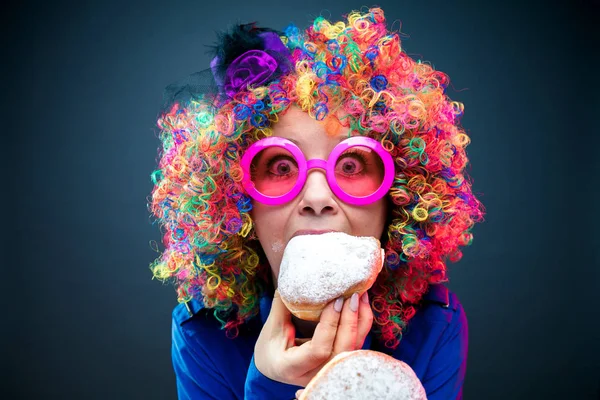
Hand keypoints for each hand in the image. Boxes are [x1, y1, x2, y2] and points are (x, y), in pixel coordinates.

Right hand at [254, 289, 372, 386]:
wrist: (273, 367)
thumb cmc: (270, 348)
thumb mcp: (271, 328)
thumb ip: (282, 306)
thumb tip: (294, 279)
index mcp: (292, 368)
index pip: (319, 350)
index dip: (330, 325)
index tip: (335, 301)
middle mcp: (315, 375)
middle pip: (341, 352)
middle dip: (350, 322)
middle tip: (353, 296)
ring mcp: (328, 371)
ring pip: (353, 350)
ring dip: (360, 321)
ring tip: (361, 296)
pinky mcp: (338, 363)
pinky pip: (354, 345)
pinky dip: (360, 325)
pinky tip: (361, 306)